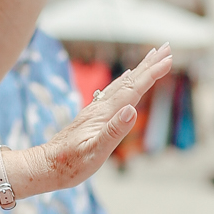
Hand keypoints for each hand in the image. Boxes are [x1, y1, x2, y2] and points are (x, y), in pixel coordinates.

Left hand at [17, 48, 171, 192]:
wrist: (45, 166)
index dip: (151, 74)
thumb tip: (132, 109)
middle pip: (129, 81)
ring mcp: (95, 110)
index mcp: (104, 114)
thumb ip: (114, 131)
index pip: (133, 89)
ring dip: (139, 69)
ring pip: (121, 84)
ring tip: (151, 57)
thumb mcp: (95, 152)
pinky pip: (113, 92)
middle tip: (166, 47)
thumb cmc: (70, 165)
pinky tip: (126, 79)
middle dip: (149, 64)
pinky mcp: (92, 116)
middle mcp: (100, 107)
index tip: (168, 59)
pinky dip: (124, 81)